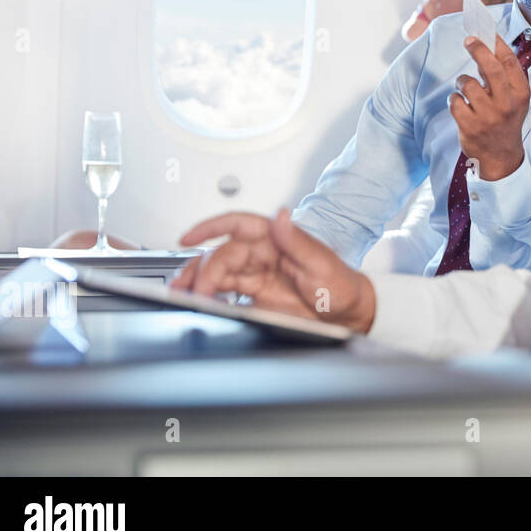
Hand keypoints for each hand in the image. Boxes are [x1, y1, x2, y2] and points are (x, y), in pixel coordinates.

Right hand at [173, 208, 376, 332]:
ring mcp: (255, 275)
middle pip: (220, 255)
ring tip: (183, 296)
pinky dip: (208, 297)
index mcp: (275, 238)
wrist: (347, 314)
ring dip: (196, 282)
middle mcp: (261, 254)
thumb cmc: (340, 284)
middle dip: (203, 272)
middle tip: (198, 292)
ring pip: (216, 273)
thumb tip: (280, 215)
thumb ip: (298, 241)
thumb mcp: (322, 263)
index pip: (237, 224)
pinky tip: (199, 304)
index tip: (188, 238)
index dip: (210, 227)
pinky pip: (223, 293)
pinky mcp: (253, 296)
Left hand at [449, 35, 530, 180]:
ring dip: (462, 82)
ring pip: (467, 83)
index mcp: (520, 93)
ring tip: (466, 89)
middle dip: (478, 49)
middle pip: (490, 67)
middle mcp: (506, 103)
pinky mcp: (470, 126)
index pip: (509, 61)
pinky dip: (455, 100)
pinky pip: (455, 101)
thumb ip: (503, 76)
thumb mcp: (514, 99)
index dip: (496, 44)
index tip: (485, 33)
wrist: (500, 157)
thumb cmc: (506, 120)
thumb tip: (485, 46)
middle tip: (469, 40)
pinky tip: (461, 106)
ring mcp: (488, 116)